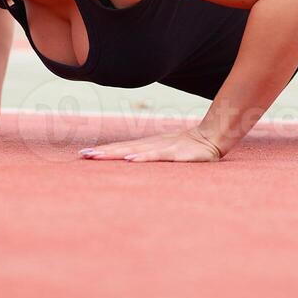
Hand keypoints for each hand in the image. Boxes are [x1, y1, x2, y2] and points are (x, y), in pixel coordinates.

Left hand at [79, 127, 223, 162]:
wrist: (213, 136)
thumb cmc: (189, 147)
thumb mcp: (168, 152)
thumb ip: (153, 156)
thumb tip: (134, 162)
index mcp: (148, 145)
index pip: (122, 148)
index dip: (104, 151)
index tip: (84, 155)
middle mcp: (152, 144)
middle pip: (123, 148)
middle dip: (103, 153)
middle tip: (83, 156)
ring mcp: (163, 147)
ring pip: (135, 151)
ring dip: (115, 154)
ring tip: (98, 156)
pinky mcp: (176, 153)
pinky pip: (157, 156)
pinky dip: (143, 158)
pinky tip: (130, 160)